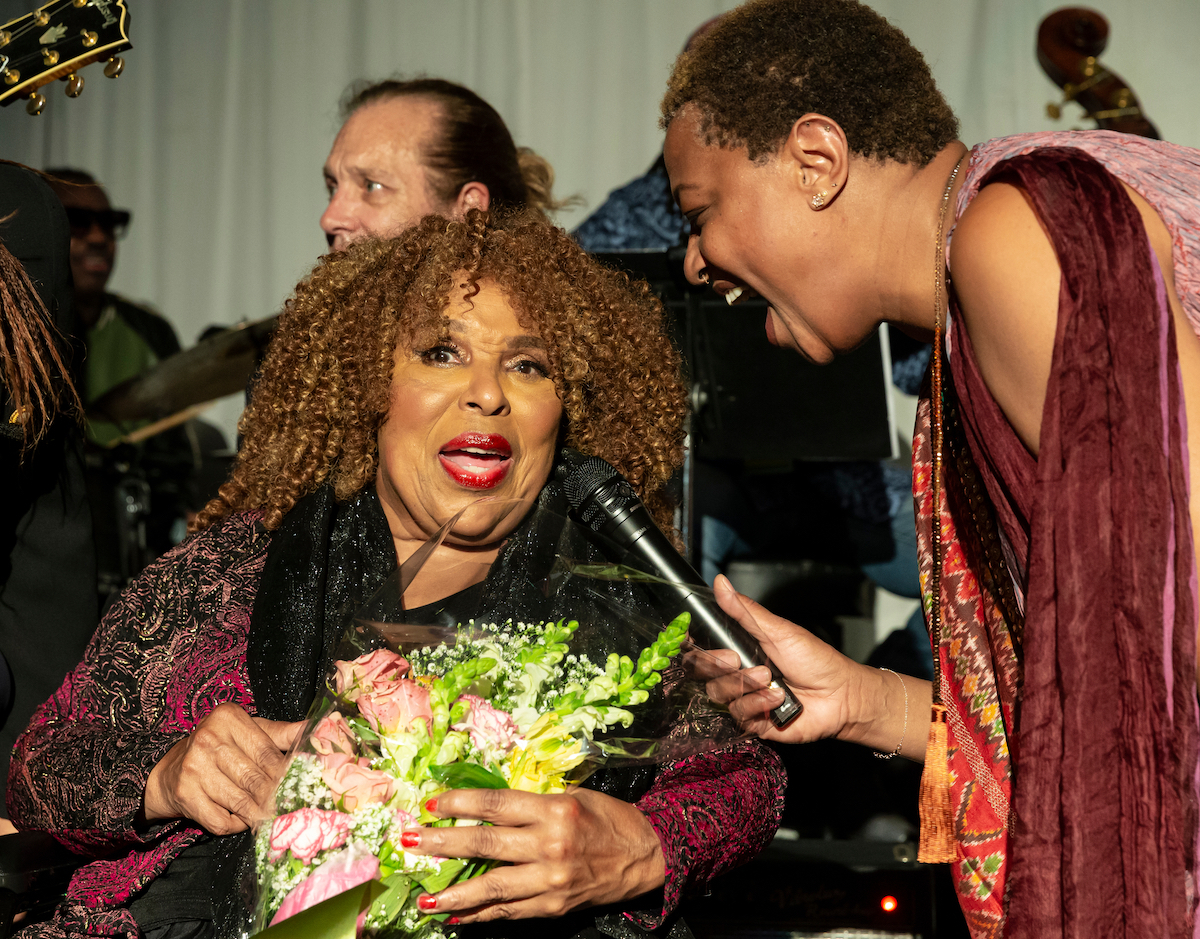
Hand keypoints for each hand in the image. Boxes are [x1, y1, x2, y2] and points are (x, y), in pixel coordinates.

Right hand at [143, 702, 304, 834]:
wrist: (167, 772)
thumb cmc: (218, 748)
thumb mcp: (248, 732)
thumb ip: (282, 734)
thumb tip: (321, 729)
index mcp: (228, 718)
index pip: (268, 753)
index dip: (287, 774)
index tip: (301, 788)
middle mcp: (209, 739)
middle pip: (256, 779)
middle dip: (276, 799)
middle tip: (292, 810)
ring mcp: (194, 767)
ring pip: (241, 802)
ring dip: (260, 816)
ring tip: (272, 818)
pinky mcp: (184, 794)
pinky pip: (220, 820)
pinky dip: (235, 825)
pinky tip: (240, 820)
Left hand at [401, 787, 664, 923]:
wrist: (645, 854)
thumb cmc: (607, 817)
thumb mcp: (571, 797)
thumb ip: (530, 805)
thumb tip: (485, 812)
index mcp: (554, 811)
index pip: (496, 806)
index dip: (460, 803)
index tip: (431, 803)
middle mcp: (550, 845)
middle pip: (485, 845)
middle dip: (442, 844)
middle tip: (408, 842)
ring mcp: (550, 880)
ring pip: (491, 888)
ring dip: (453, 893)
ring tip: (423, 897)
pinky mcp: (553, 906)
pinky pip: (509, 912)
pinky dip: (481, 915)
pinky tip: (457, 916)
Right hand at [699, 574, 873, 744]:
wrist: (840, 695)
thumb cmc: (814, 659)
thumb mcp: (777, 630)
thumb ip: (744, 611)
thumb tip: (720, 583)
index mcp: (739, 649)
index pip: (701, 648)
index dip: (691, 645)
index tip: (688, 638)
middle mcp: (736, 674)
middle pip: (702, 671)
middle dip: (716, 664)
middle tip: (738, 659)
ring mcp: (743, 699)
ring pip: (718, 693)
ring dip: (744, 684)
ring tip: (770, 678)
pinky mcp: (752, 723)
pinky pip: (738, 714)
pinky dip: (757, 704)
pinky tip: (778, 699)